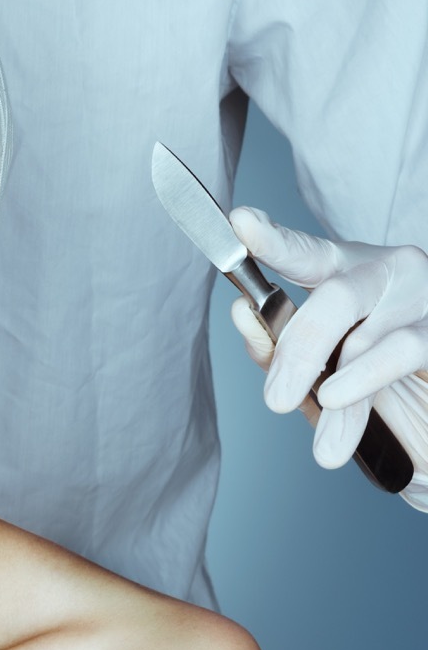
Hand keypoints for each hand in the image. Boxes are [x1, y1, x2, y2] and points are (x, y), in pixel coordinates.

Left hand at [227, 206, 427, 509]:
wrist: (425, 412)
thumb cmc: (368, 384)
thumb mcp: (311, 367)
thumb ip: (274, 344)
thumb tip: (241, 312)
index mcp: (345, 270)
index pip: (306, 252)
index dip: (274, 240)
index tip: (242, 222)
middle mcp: (386, 271)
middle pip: (335, 297)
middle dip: (299, 352)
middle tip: (276, 399)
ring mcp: (422, 296)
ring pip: (364, 335)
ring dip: (332, 387)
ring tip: (312, 427)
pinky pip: (399, 351)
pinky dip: (363, 382)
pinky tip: (339, 400)